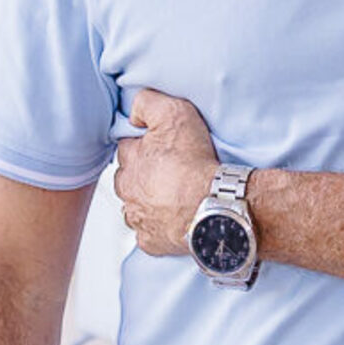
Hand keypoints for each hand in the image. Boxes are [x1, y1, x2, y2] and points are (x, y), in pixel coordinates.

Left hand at [114, 89, 221, 255]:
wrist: (215, 205)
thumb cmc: (195, 163)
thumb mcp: (174, 114)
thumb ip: (147, 103)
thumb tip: (134, 112)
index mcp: (130, 161)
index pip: (128, 148)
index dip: (146, 144)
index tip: (162, 146)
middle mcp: (128, 191)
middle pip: (129, 179)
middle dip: (143, 174)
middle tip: (170, 171)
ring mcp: (138, 219)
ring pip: (136, 207)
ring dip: (148, 201)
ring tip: (174, 195)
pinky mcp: (151, 241)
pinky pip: (148, 234)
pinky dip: (158, 228)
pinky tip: (175, 219)